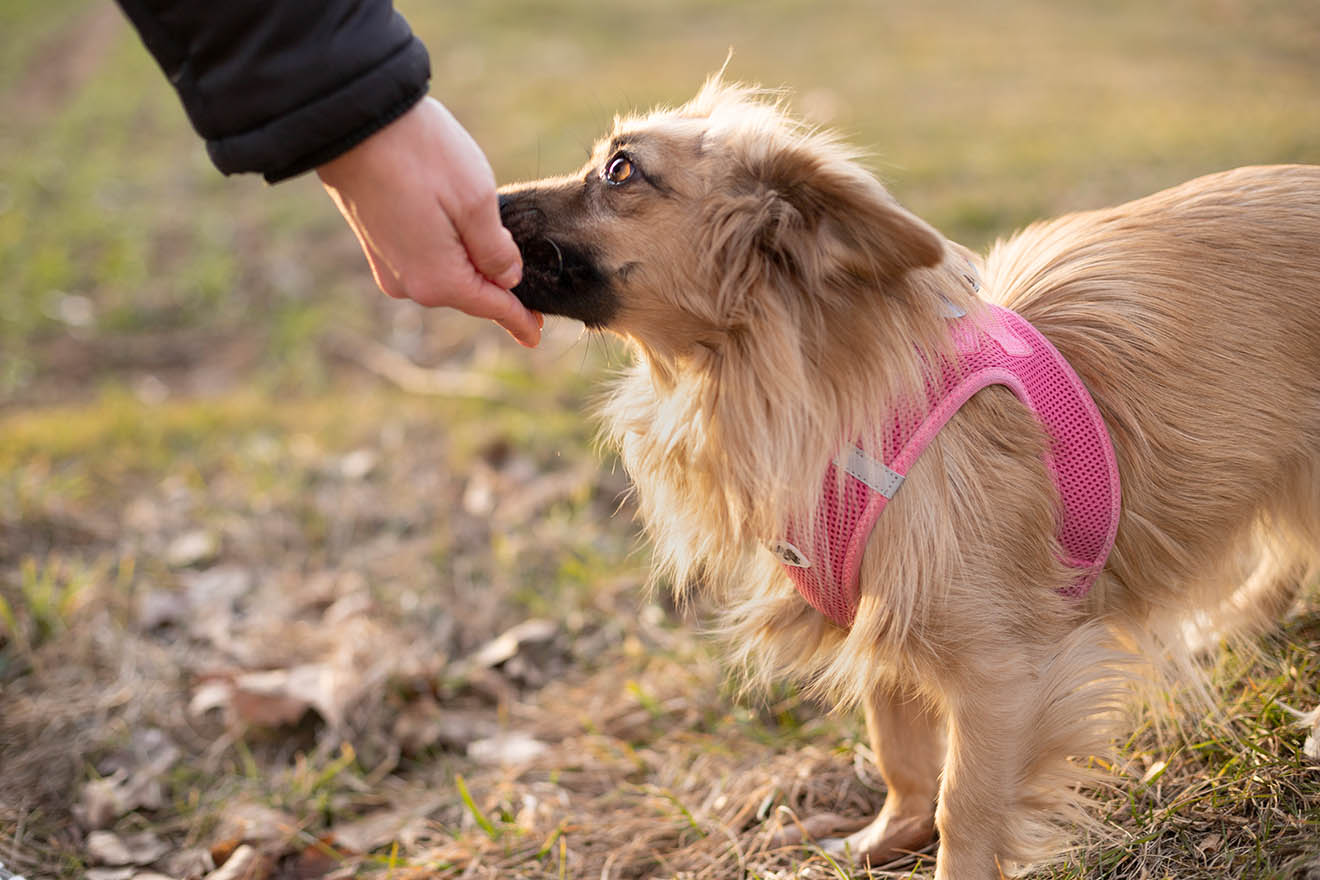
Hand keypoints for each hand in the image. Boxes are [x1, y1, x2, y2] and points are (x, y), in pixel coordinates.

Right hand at [316, 97, 540, 346]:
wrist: (353, 119)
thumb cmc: (419, 155)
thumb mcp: (476, 201)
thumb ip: (496, 249)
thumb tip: (506, 278)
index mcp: (439, 280)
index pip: (491, 306)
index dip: (518, 319)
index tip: (535, 336)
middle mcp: (409, 284)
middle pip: (468, 291)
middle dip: (495, 284)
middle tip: (522, 271)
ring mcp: (388, 265)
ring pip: (446, 274)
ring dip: (470, 262)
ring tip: (487, 236)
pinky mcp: (377, 245)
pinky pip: (424, 259)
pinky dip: (447, 251)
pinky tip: (455, 225)